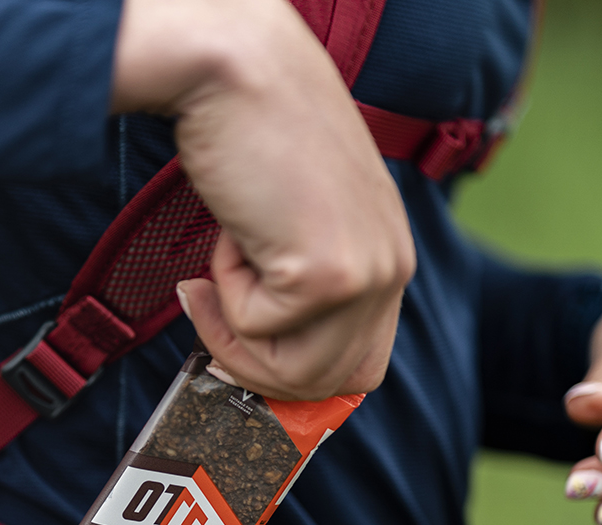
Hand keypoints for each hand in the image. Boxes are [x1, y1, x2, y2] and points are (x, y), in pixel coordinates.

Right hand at [110, 0, 414, 399]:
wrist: (237, 66)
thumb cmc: (255, 131)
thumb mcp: (301, 219)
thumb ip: (304, 285)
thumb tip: (259, 360)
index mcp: (390, 254)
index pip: (361, 365)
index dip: (298, 377)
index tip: (244, 355)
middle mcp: (392, 268)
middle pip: (328, 382)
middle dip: (255, 366)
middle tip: (209, 311)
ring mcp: (366, 274)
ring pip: (293, 373)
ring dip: (235, 331)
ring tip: (220, 266)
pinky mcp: (326, 277)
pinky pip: (255, 329)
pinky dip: (223, 290)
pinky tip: (232, 229)